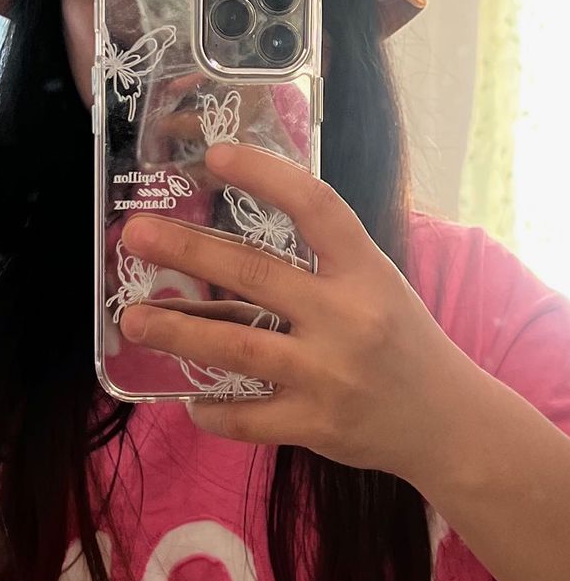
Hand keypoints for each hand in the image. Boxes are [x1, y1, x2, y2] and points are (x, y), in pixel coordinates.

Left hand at [119, 142, 482, 483]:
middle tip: (134, 234)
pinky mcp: (316, 426)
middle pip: (255, 273)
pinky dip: (211, 409)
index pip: (315, 206)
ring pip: (236, 346)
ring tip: (132, 319)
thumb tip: (235, 239)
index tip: (215, 155)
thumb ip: (319, 261)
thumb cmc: (400, 338)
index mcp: (366, 270)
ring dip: (177, 331)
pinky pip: (247, 417)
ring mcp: (330, 374)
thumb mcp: (374, 284)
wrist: (448, 423)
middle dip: (187, 250)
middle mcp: (348, 316)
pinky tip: (187, 398)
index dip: (264, 175)